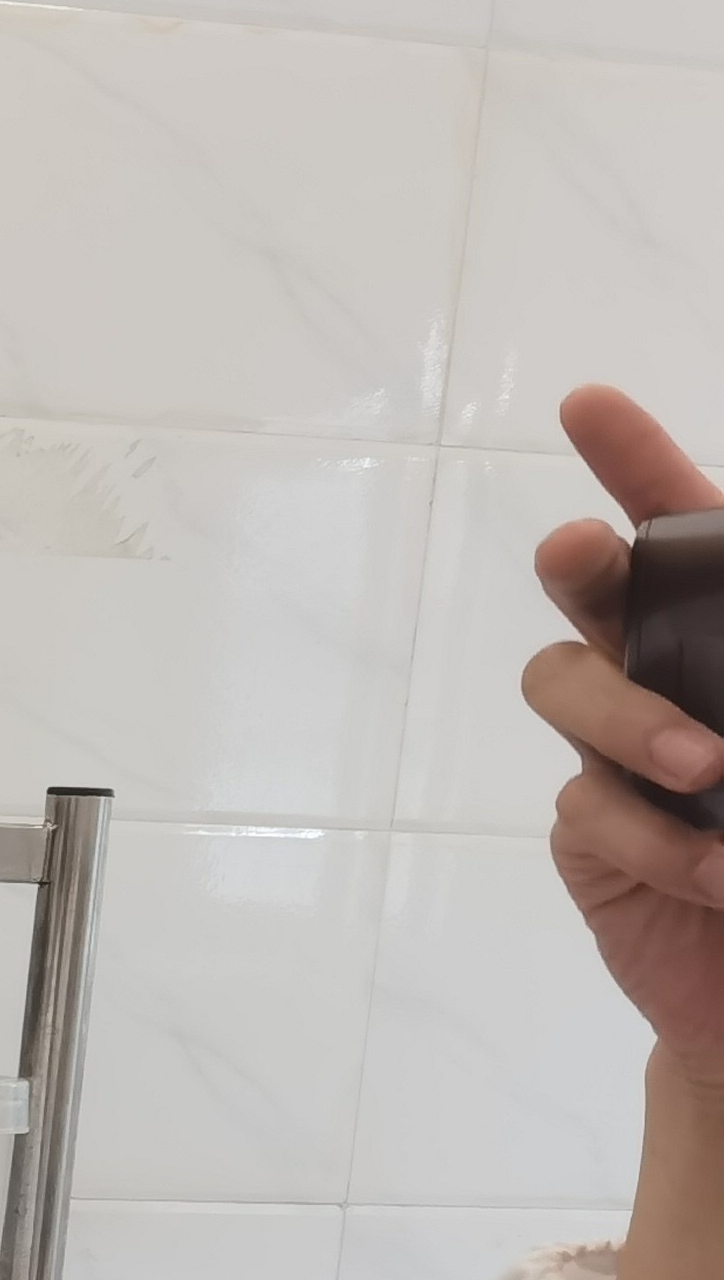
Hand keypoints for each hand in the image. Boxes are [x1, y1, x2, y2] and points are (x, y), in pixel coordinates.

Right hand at [530, 386, 723, 1078]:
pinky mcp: (591, 837)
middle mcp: (670, 673)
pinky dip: (660, 839)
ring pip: (570, 686)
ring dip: (632, 715)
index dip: (634, 460)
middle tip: (580, 553)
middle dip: (581, 559)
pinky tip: (723, 875)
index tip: (587, 403)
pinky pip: (592, 809)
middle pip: (596, 586)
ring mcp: (620, 753)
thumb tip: (719, 724)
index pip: (683, 530)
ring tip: (708, 766)